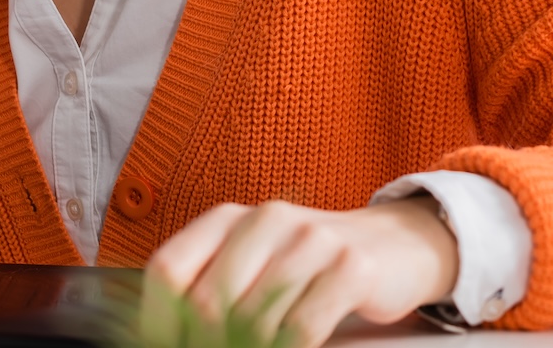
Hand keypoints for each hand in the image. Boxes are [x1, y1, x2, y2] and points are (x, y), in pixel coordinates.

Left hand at [142, 198, 457, 347]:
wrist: (392, 246)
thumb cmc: (308, 266)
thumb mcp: (252, 264)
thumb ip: (208, 290)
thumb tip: (164, 338)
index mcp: (230, 218)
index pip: (168, 269)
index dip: (160, 322)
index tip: (173, 346)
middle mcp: (267, 219)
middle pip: (207, 301)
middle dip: (210, 344)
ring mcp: (311, 240)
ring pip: (253, 321)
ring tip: (266, 346)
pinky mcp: (350, 267)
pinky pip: (301, 329)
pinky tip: (297, 346)